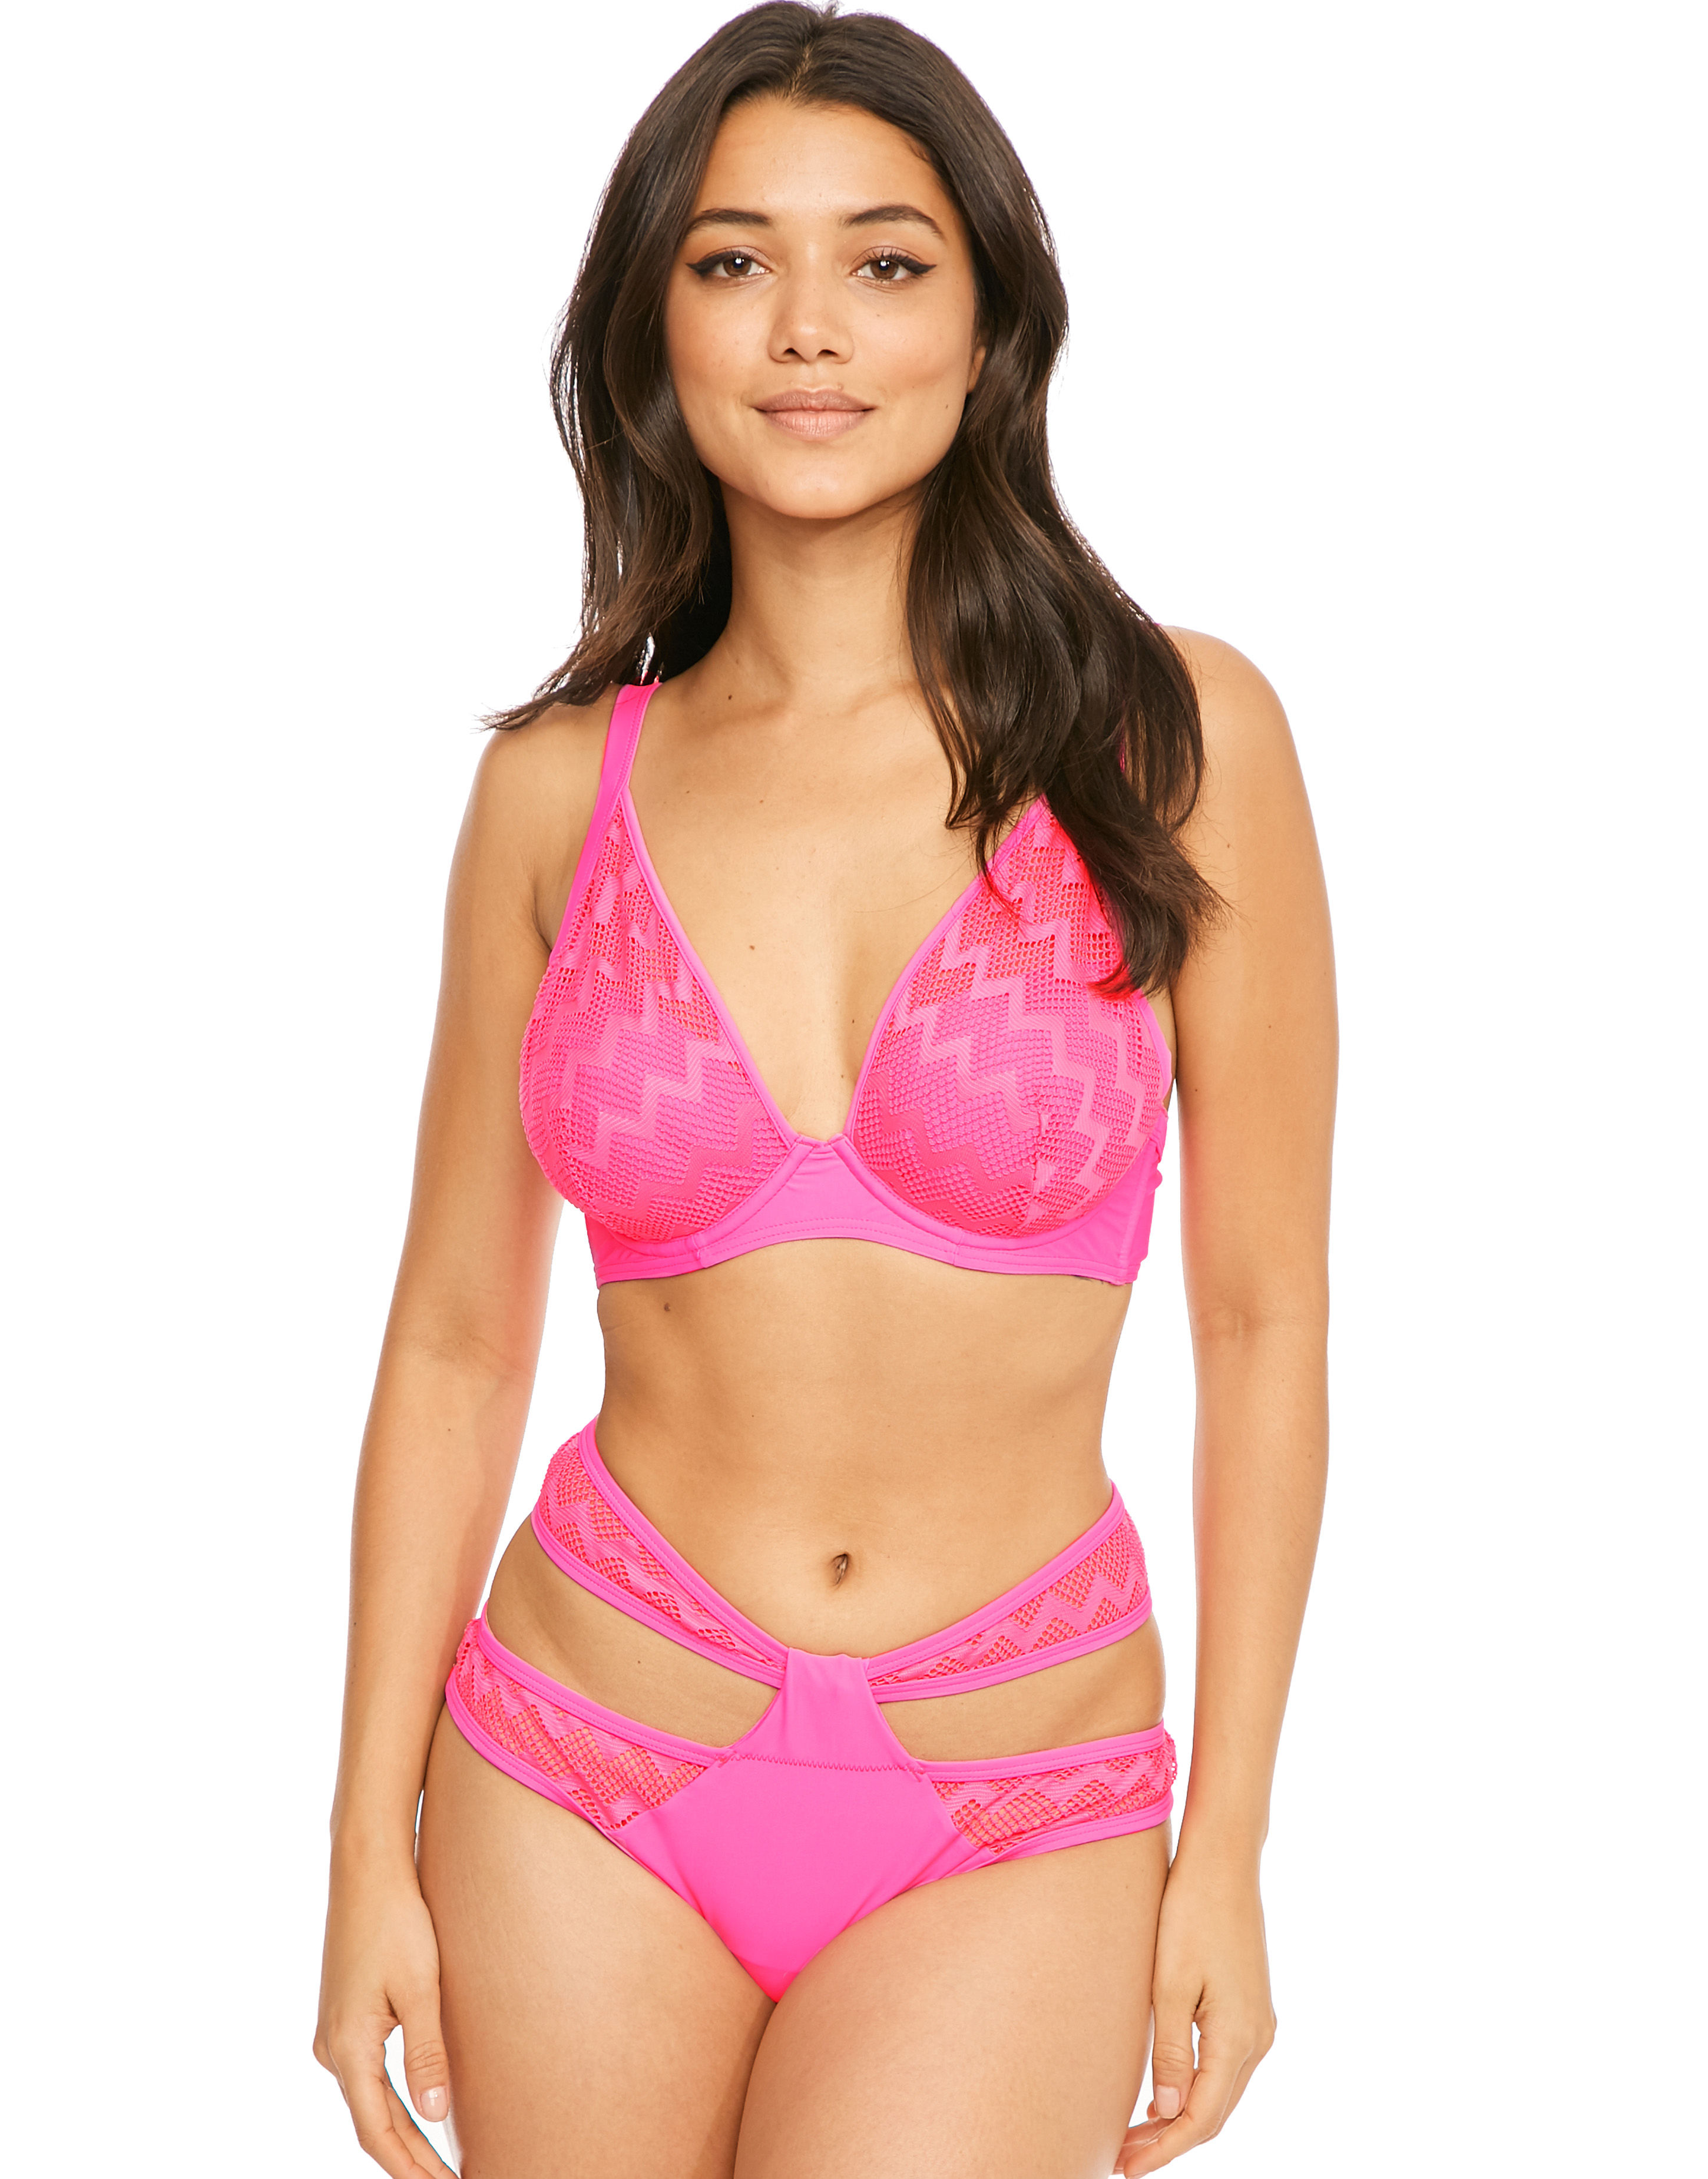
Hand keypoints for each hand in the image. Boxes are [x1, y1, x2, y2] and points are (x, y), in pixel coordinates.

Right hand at [314, 1855, 456, 2176]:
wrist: (366, 1870)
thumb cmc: (397, 1921)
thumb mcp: (420, 1988)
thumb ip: (427, 2055)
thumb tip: (437, 2117)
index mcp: (348, 2048)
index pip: (378, 2131)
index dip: (410, 2167)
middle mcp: (332, 2048)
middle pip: (373, 2122)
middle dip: (410, 2158)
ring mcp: (334, 2033)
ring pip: (370, 2100)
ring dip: (404, 2132)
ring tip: (440, 2160)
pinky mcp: (345, 2017)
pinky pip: (368, 2075)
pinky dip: (393, 2102)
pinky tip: (420, 2112)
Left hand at [1115, 1849, 1275, 2173]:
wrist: (1223, 1864)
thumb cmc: (1190, 1914)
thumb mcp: (1170, 1984)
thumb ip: (1171, 2052)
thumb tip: (1169, 2114)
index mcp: (1239, 2038)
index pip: (1202, 2119)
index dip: (1165, 2150)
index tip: (1127, 2169)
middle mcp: (1257, 2039)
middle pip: (1215, 2113)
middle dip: (1170, 2142)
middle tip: (1122, 2158)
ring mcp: (1258, 2024)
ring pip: (1221, 2093)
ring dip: (1182, 2119)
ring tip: (1135, 2136)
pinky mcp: (1250, 2008)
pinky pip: (1225, 2067)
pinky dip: (1196, 2091)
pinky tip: (1165, 2097)